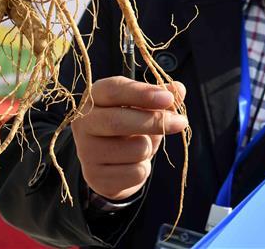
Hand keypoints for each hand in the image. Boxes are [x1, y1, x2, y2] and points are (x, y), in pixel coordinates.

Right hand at [71, 76, 186, 201]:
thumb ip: (160, 97)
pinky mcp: (94, 177)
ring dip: (149, 148)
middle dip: (154, 122)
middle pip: (118, 122)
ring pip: (135, 149)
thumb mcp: (144, 108)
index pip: (114, 90)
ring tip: (140, 146)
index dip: (142, 93)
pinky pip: (135, 173)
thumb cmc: (128, 127)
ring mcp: (86, 151)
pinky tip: (131, 165)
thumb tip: (179, 88)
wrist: (110, 164)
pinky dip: (143, 169)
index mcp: (94, 97)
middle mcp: (83, 123)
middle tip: (181, 122)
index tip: (169, 99)